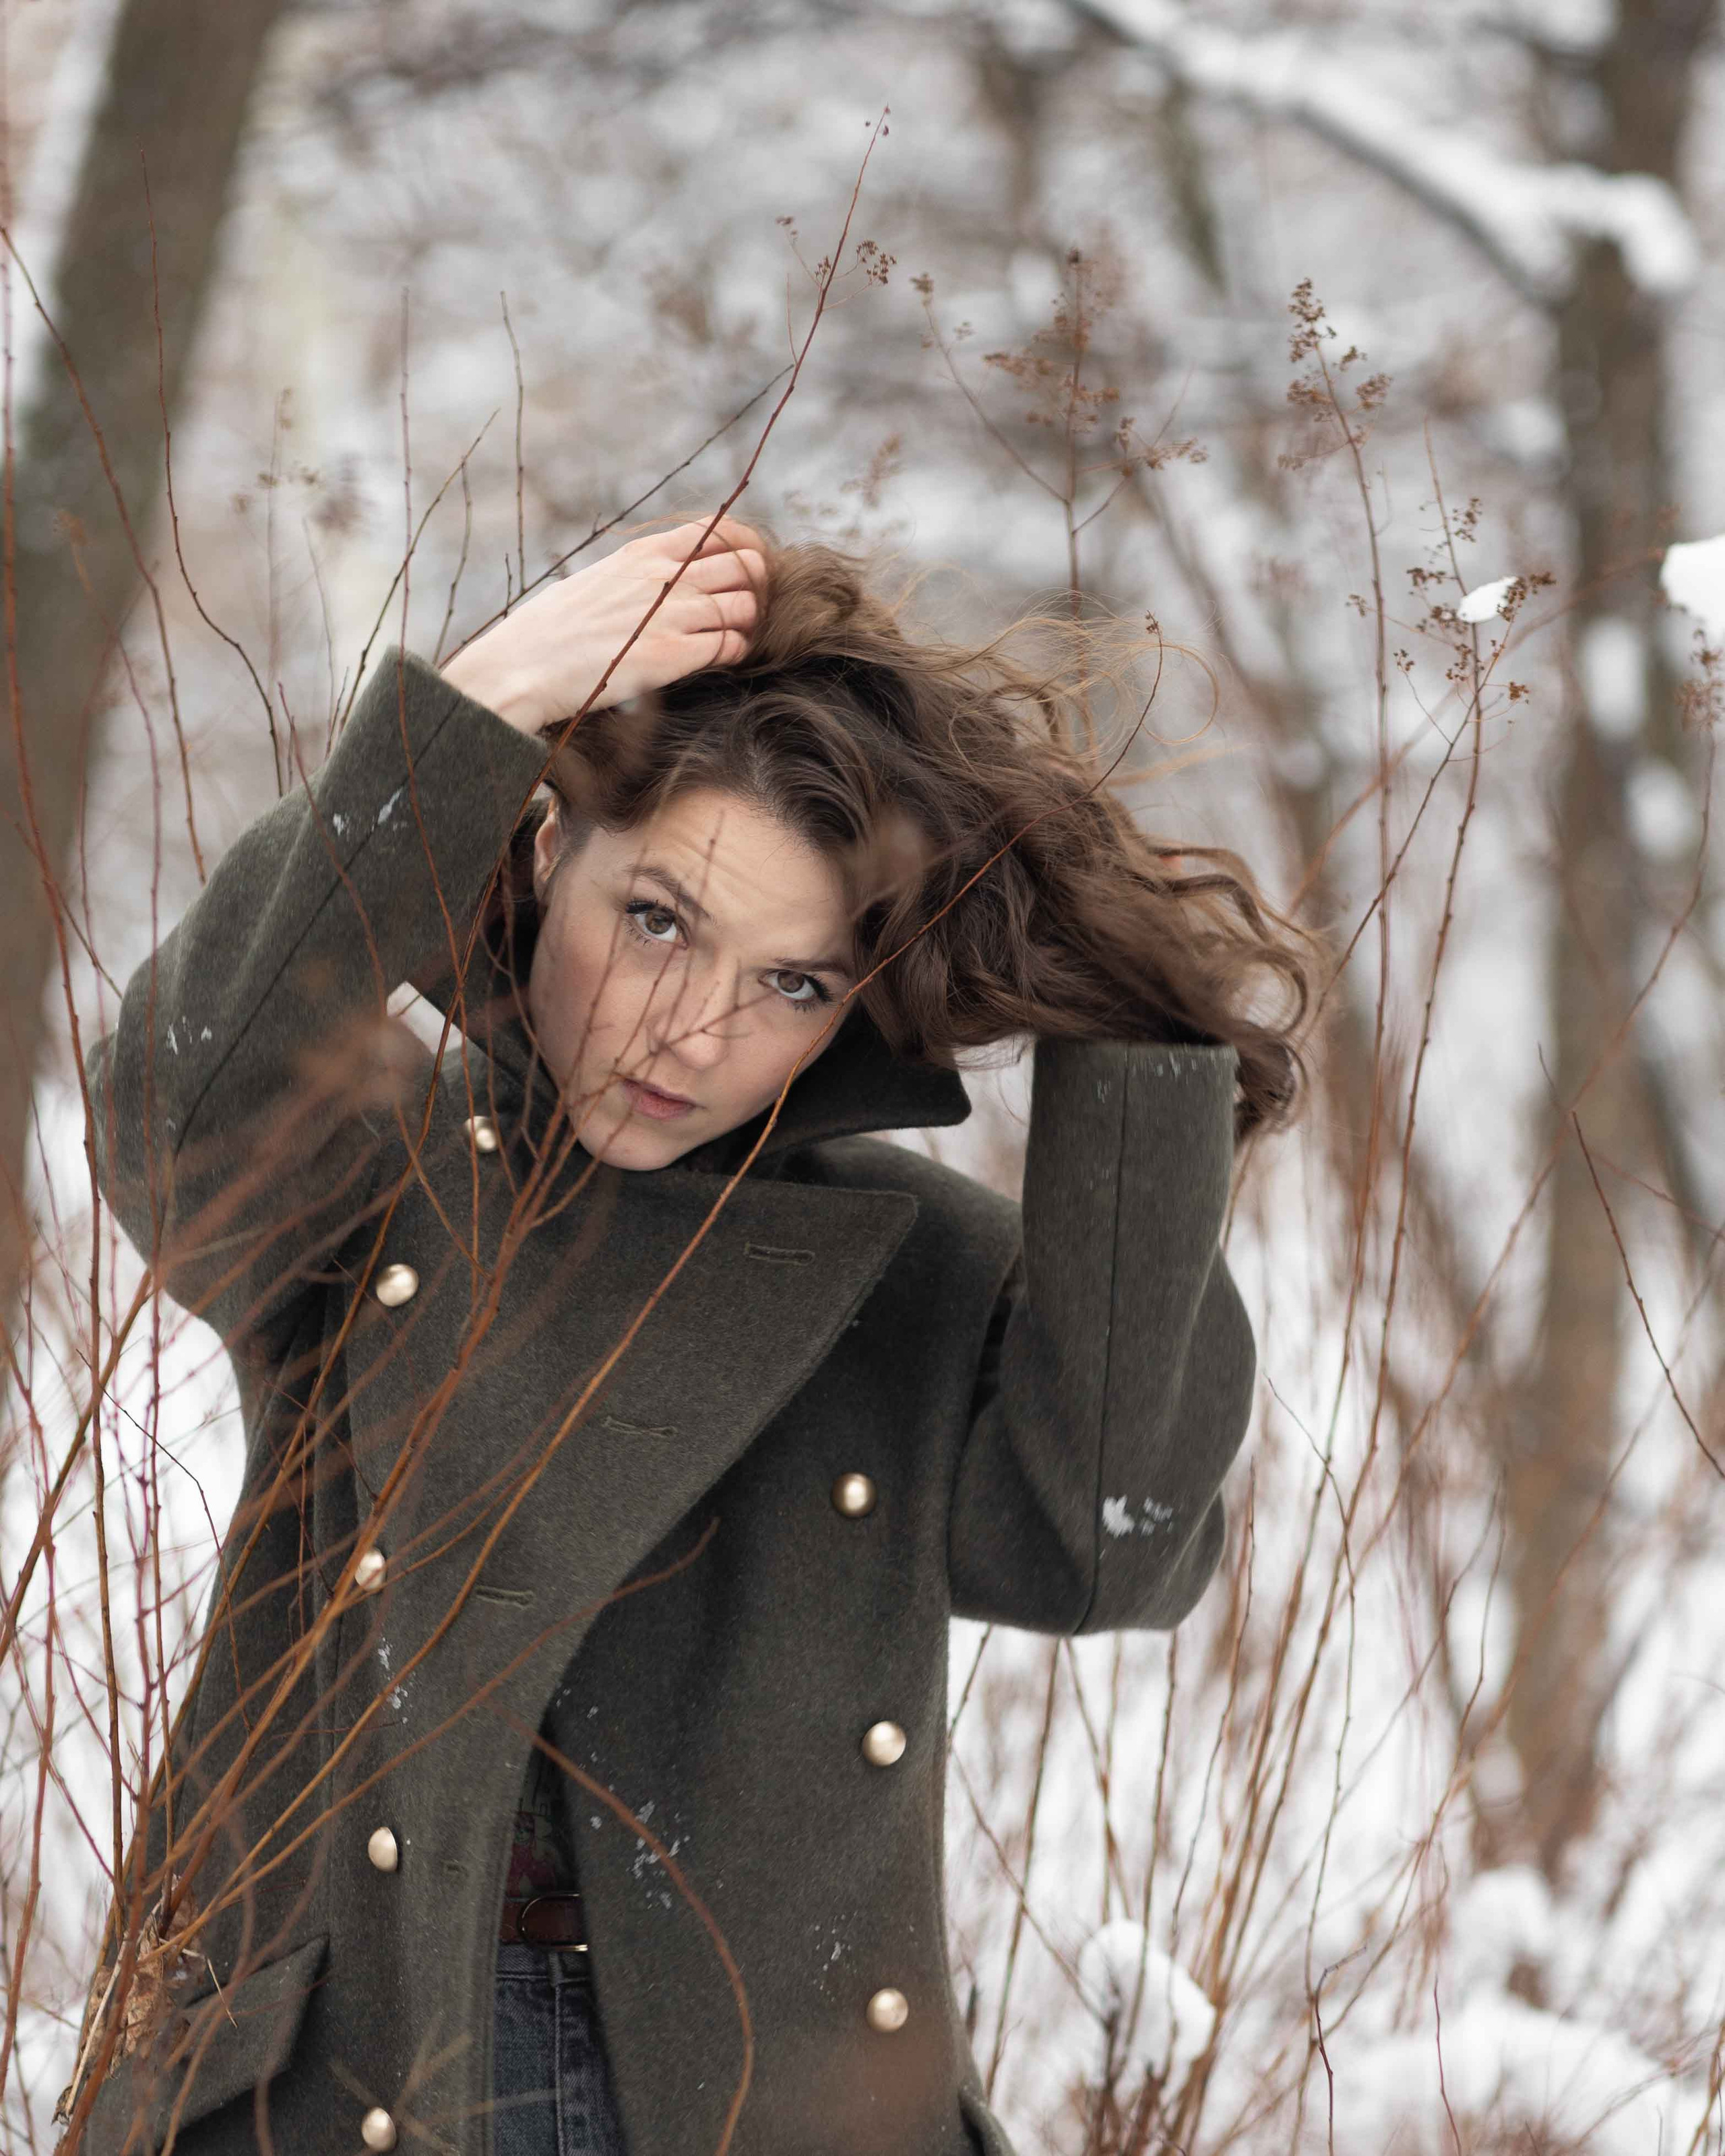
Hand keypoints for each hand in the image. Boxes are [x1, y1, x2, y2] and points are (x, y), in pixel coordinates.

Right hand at [440, 518, 766, 735]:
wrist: (520, 668)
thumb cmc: (550, 632)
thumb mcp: (594, 582)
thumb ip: (634, 576)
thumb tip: (659, 577)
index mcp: (642, 555)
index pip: (718, 531)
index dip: (745, 549)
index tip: (746, 570)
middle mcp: (660, 578)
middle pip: (742, 567)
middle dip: (755, 589)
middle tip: (748, 609)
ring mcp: (666, 615)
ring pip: (743, 606)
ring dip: (747, 623)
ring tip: (734, 636)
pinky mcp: (667, 656)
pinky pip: (728, 645)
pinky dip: (735, 651)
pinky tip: (724, 658)